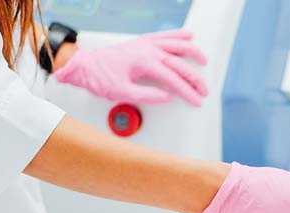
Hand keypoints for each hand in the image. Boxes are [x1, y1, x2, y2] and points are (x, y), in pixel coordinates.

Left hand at [54, 29, 207, 105]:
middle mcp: (147, 49)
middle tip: (203, 90)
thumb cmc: (100, 78)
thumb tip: (167, 97)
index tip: (196, 100)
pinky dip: (177, 35)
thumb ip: (148, 96)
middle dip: (194, 78)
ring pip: (175, 44)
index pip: (173, 78)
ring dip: (191, 52)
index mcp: (144, 62)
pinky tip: (187, 36)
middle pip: (179, 63)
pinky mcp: (142, 42)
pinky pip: (164, 36)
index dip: (187, 91)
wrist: (86, 66)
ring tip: (203, 60)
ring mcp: (145, 43)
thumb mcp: (123, 93)